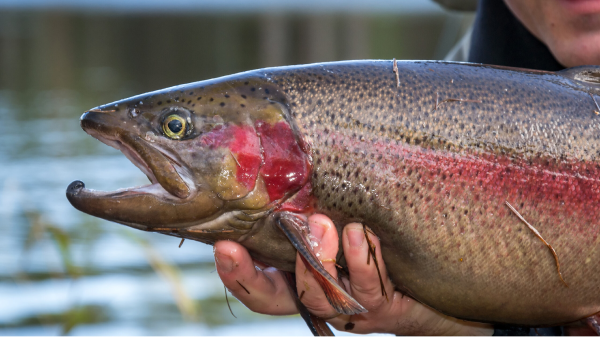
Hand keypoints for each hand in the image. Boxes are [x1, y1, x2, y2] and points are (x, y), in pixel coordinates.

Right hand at [214, 214, 492, 335]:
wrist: (431, 273)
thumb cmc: (374, 234)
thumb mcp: (335, 214)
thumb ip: (305, 202)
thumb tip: (272, 154)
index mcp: (296, 273)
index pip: (255, 282)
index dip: (235, 272)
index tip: (223, 245)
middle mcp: (316, 293)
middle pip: (273, 300)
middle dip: (254, 277)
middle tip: (241, 243)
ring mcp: (348, 305)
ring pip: (319, 296)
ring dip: (317, 259)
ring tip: (323, 223)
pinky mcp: (383, 305)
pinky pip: (369, 289)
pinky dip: (362, 260)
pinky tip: (360, 233)